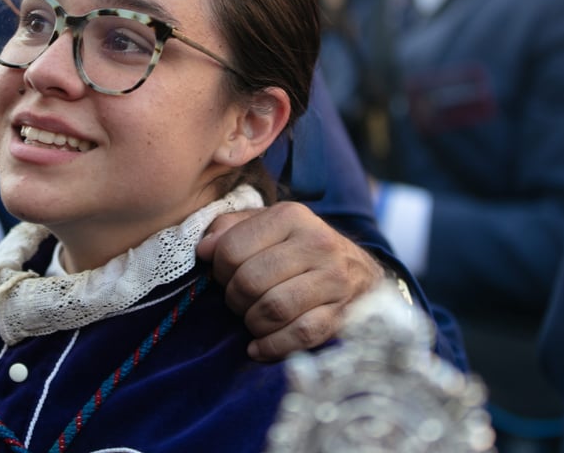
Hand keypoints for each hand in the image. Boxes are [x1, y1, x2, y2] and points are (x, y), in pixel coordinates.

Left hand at [196, 201, 383, 360]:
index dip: (218, 270)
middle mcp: (316, 243)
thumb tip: (203, 249)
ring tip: (253, 320)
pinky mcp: (342, 313)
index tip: (225, 276)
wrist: (360, 273)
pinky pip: (298, 337)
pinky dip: (272, 347)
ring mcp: (334, 280)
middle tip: (239, 302)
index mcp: (291, 216)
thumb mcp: (268, 225)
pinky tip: (260, 347)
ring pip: (272, 310)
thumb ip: (231, 229)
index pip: (232, 249)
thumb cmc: (300, 248)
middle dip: (234, 299)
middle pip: (250, 282)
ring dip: (252, 323)